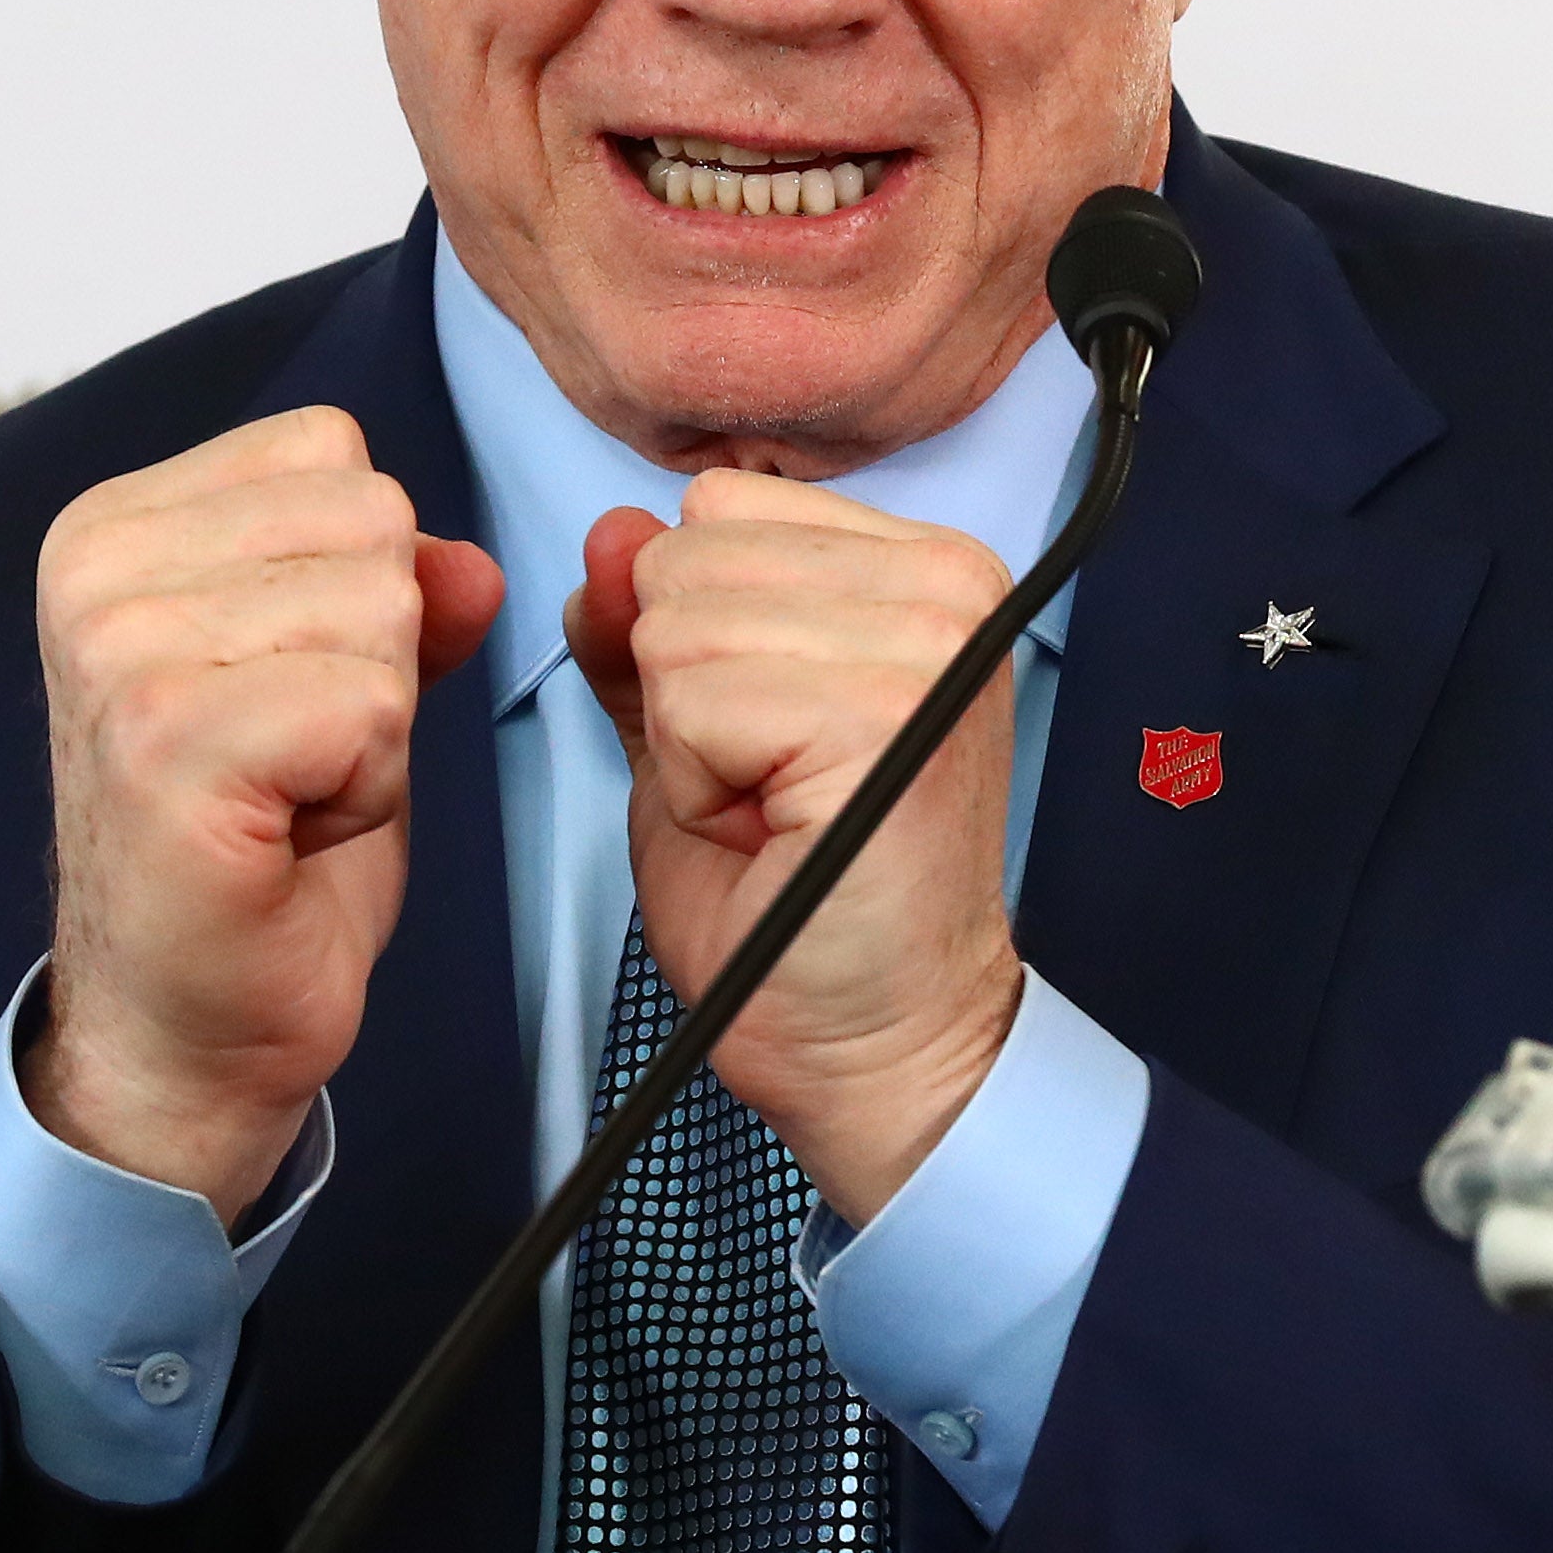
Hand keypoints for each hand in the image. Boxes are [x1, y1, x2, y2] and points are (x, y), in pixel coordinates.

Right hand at [32, 405, 503, 1212]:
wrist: (189, 1025)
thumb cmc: (259, 852)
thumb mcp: (343, 679)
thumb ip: (401, 587)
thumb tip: (468, 562)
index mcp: (115, 525)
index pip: (333, 451)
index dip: (358, 582)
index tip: (282, 690)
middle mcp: (97, 569)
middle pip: (372, 522)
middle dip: (377, 653)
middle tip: (292, 755)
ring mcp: (121, 652)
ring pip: (383, 608)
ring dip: (376, 725)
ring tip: (288, 793)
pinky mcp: (168, 740)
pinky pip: (372, 704)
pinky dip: (368, 785)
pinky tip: (290, 832)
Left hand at [569, 475, 1027, 1223]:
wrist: (877, 1046)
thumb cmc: (802, 911)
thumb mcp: (700, 736)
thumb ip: (648, 628)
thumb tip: (605, 534)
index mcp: (924, 568)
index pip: (718, 507)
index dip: (698, 629)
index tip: (769, 733)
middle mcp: (947, 584)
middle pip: (685, 557)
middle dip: (684, 685)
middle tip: (769, 786)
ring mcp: (925, 642)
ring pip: (675, 624)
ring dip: (688, 739)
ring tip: (771, 809)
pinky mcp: (884, 712)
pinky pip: (688, 698)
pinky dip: (696, 783)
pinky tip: (768, 833)